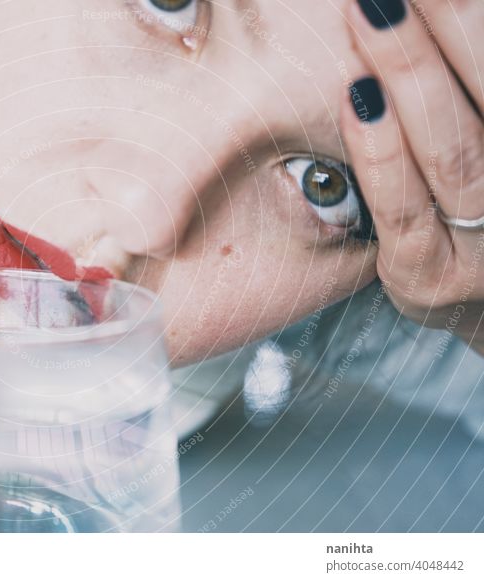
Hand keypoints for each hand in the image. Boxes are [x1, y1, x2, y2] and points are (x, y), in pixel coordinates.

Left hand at [341, 0, 483, 354]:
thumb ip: (461, 88)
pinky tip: (355, 99)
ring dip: (412, 74)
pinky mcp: (430, 279)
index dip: (471, 18)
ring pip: (455, 153)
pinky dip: (381, 153)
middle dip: (453, 22)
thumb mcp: (477, 139)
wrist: (468, 292)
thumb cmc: (474, 200)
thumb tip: (414, 13)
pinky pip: (403, 211)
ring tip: (373, 10)